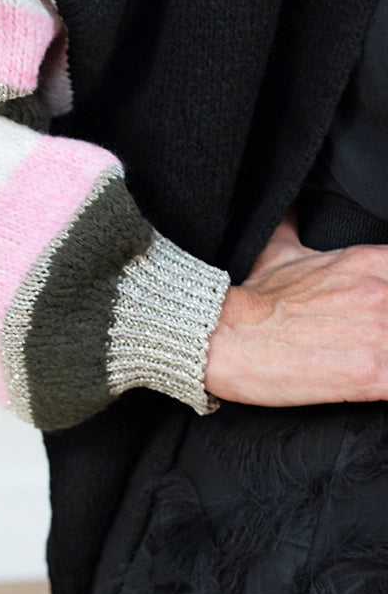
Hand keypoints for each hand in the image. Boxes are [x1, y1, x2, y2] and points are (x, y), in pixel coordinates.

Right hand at [203, 202, 387, 405]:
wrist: (221, 333)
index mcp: (366, 263)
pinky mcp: (372, 375)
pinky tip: (376, 382)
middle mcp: (380, 293)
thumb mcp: (278, 248)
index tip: (380, 311)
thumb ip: (298, 227)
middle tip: (371, 337)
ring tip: (372, 358)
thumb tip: (295, 211)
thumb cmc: (249, 297)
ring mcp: (379, 333)